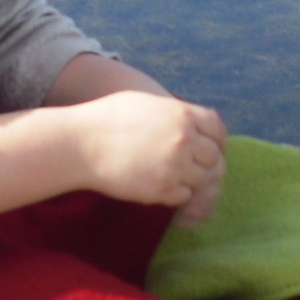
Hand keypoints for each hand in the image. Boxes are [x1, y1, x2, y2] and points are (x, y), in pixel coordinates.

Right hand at [75, 91, 227, 218]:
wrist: (80, 144)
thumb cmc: (106, 119)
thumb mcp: (146, 103)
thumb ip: (175, 112)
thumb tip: (194, 121)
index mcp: (183, 114)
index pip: (218, 130)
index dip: (217, 142)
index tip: (211, 149)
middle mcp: (184, 139)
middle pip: (214, 159)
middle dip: (205, 165)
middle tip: (190, 169)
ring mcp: (175, 166)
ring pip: (202, 181)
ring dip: (191, 182)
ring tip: (172, 179)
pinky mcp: (162, 189)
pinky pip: (183, 196)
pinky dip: (176, 194)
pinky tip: (159, 187)